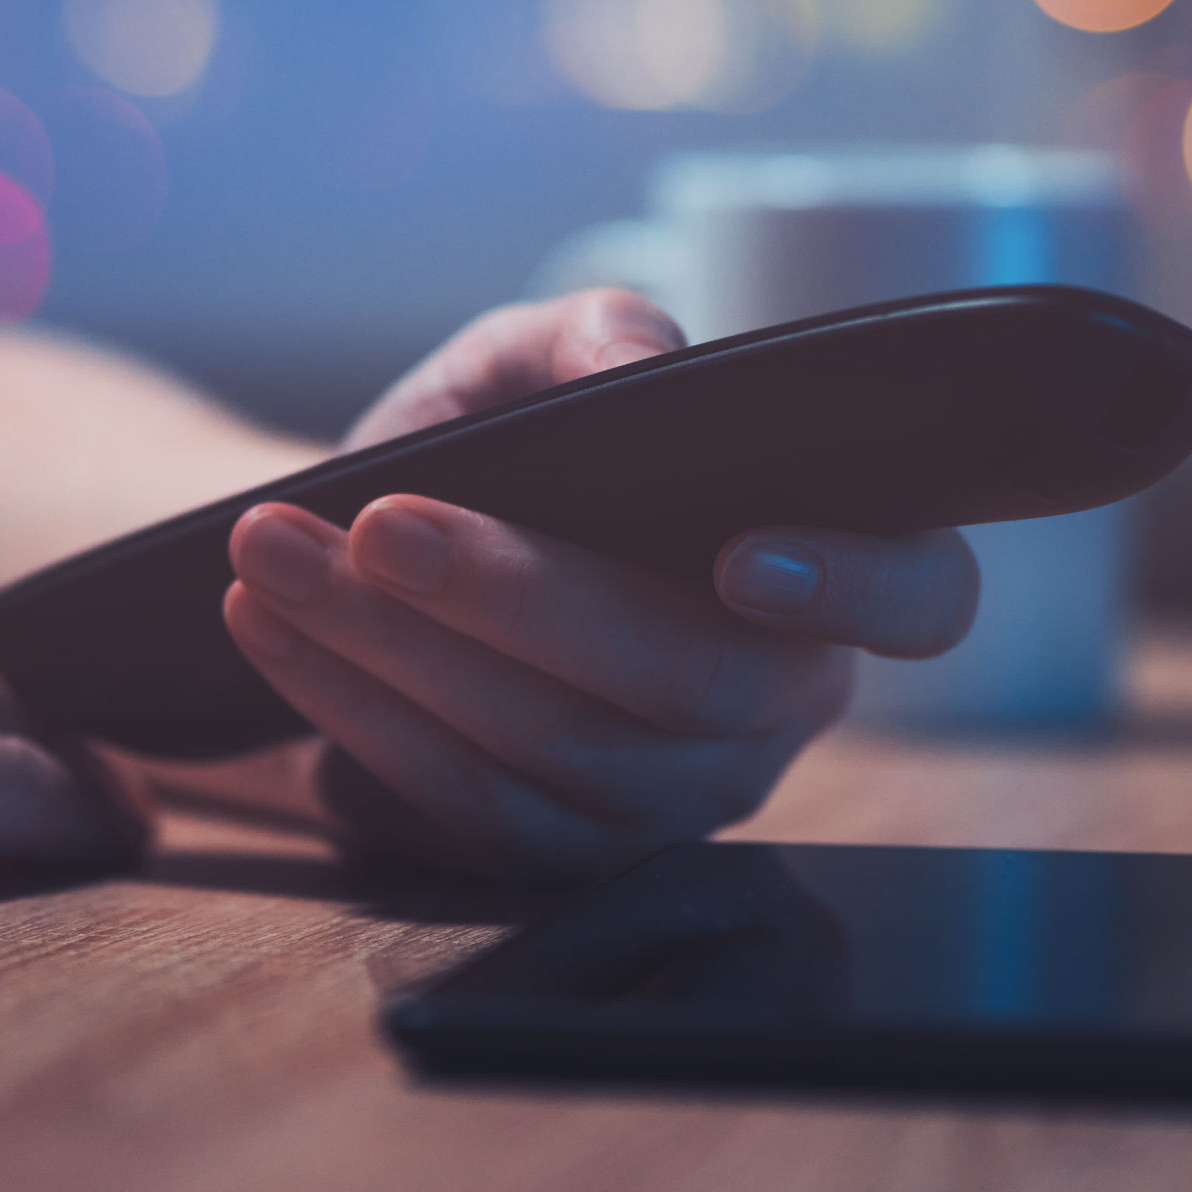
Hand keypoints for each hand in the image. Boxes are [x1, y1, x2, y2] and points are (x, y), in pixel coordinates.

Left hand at [224, 290, 977, 880]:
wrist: (387, 549)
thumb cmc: (506, 449)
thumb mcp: (539, 361)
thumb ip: (596, 335)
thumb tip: (632, 365)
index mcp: (820, 572)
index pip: (919, 598)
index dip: (855, 585)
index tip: (742, 555)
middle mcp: (770, 706)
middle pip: (686, 680)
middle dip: (523, 598)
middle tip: (384, 522)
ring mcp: (668, 800)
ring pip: (555, 748)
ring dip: (398, 648)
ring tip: (274, 553)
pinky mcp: (556, 856)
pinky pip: (464, 804)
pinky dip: (354, 706)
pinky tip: (273, 625)